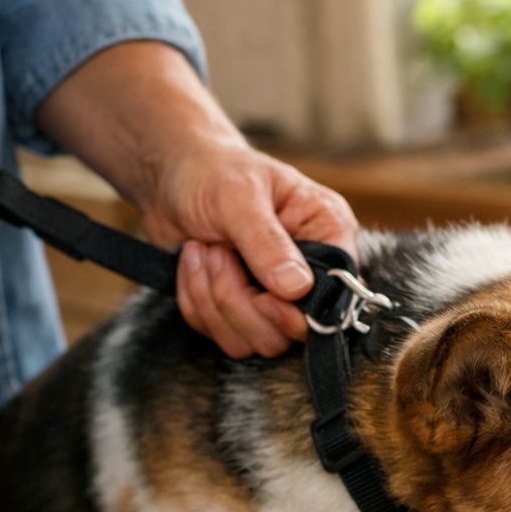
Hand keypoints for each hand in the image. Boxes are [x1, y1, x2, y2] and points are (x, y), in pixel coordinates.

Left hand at [145, 142, 357, 357]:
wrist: (172, 176)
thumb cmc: (212, 172)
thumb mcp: (238, 196)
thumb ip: (267, 242)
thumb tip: (297, 289)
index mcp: (328, 232)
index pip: (338, 293)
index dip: (300, 308)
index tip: (263, 296)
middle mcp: (312, 270)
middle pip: (293, 330)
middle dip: (242, 302)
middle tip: (216, 253)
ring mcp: (278, 296)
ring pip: (257, 340)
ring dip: (215, 301)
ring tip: (203, 252)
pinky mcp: (245, 310)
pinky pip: (226, 336)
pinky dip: (198, 304)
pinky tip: (193, 264)